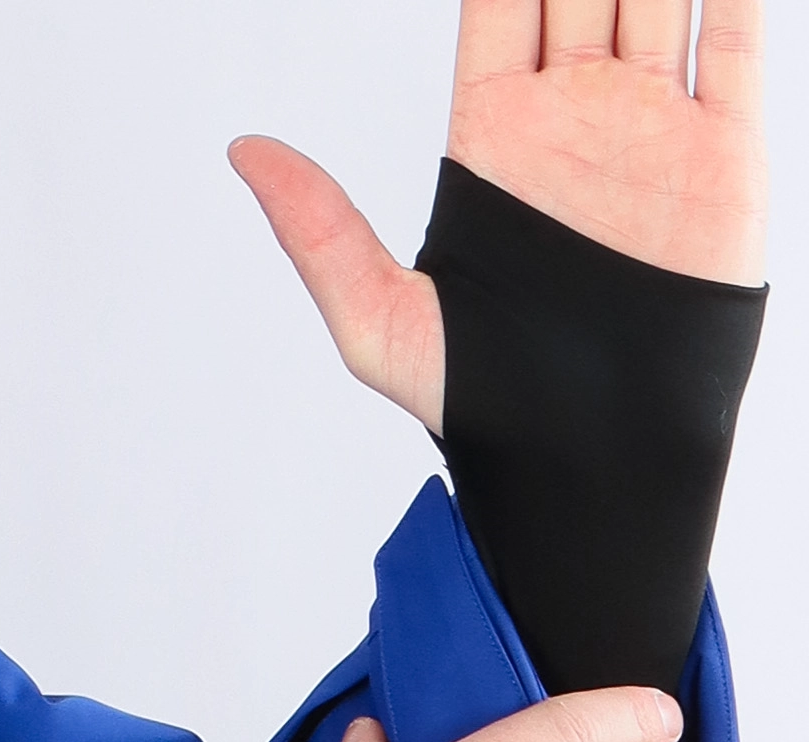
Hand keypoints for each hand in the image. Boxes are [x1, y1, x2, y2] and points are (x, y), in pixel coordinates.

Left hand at [227, 0, 765, 434]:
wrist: (596, 460)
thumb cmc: (486, 410)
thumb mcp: (381, 327)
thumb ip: (317, 235)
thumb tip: (242, 151)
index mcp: (495, 137)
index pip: (499, 4)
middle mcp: (575, 118)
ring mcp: (652, 130)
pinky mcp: (724, 158)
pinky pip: (734, 46)